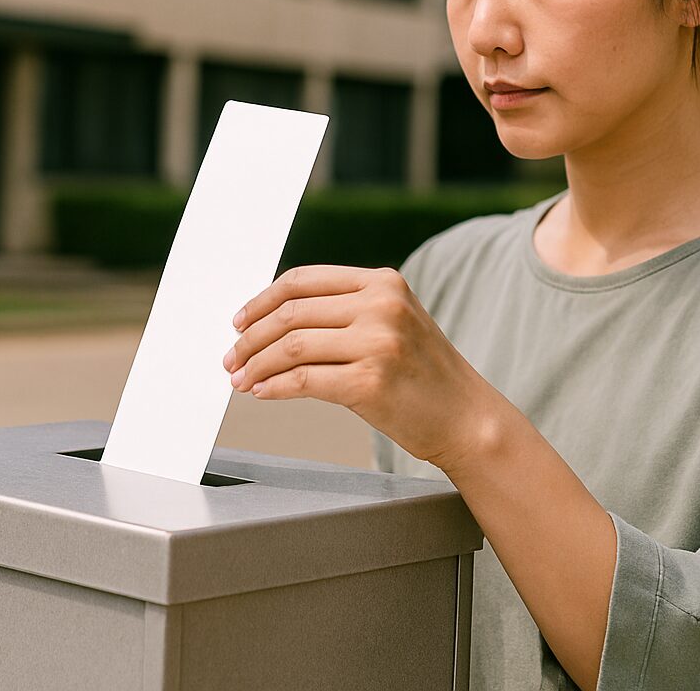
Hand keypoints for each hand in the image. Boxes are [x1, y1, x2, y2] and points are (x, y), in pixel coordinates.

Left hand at [222, 264, 503, 472]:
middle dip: (251, 337)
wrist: (467, 418)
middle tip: (232, 357)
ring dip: (257, 364)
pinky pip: (303, 381)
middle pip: (291, 312)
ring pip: (292, 346)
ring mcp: (378, 343)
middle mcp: (381, 305)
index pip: (303, 281)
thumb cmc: (423, 376)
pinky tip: (262, 393)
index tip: (239, 321)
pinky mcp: (370, 382)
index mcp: (383, 282)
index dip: (262, 301)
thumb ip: (345, 312)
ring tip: (241, 379)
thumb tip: (273, 322)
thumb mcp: (392, 324)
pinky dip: (274, 387)